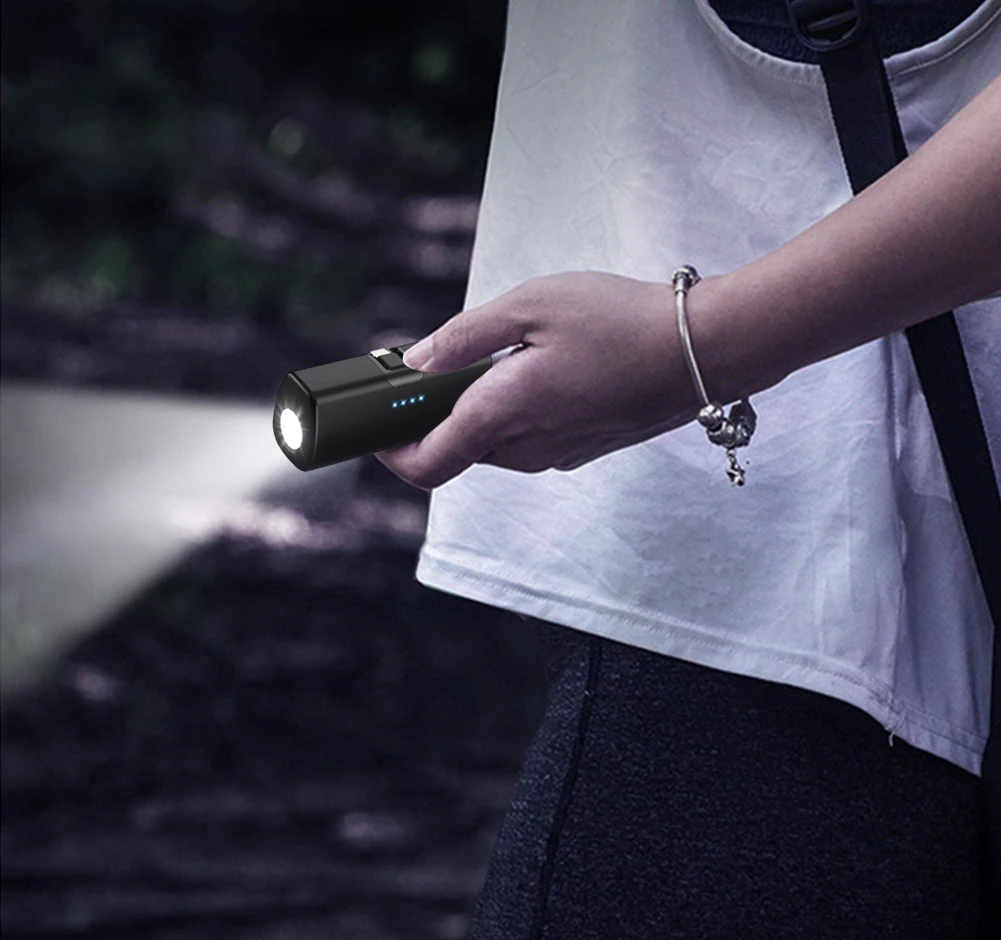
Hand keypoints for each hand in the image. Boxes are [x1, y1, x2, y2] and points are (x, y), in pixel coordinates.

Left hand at [374, 271, 707, 491]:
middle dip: (435, 416)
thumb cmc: (620, 320)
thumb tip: (417, 363)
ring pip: (493, 444)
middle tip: (436, 365)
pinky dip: (515, 413)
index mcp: (503, 415)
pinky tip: (538, 369)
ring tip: (497, 356)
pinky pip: (529, 439)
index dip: (389, 450)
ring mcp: (558, 455)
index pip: (425, 464)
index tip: (376, 421)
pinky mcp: (582, 449)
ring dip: (478, 411)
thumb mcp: (530, 305)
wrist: (706, 350)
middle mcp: (526, 449)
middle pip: (456, 450)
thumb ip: (464, 338)